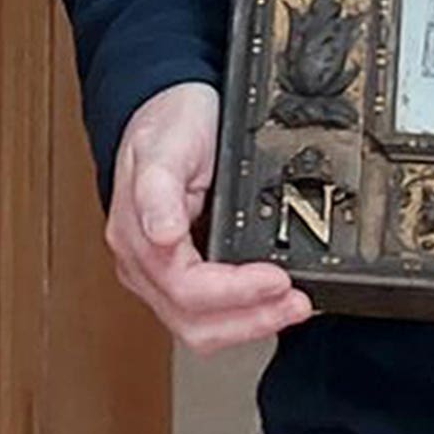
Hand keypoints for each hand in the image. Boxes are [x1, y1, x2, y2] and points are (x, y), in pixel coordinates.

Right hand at [106, 82, 310, 353]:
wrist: (165, 105)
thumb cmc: (168, 122)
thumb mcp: (166, 144)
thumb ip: (159, 191)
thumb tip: (163, 237)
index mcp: (137, 235)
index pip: (186, 289)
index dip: (235, 292)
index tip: (277, 278)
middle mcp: (143, 262)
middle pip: (192, 323)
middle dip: (250, 320)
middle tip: (296, 303)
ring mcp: (158, 272)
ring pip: (199, 328)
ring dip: (249, 325)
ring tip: (290, 307)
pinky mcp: (178, 274)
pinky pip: (206, 314)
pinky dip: (242, 315)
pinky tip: (270, 303)